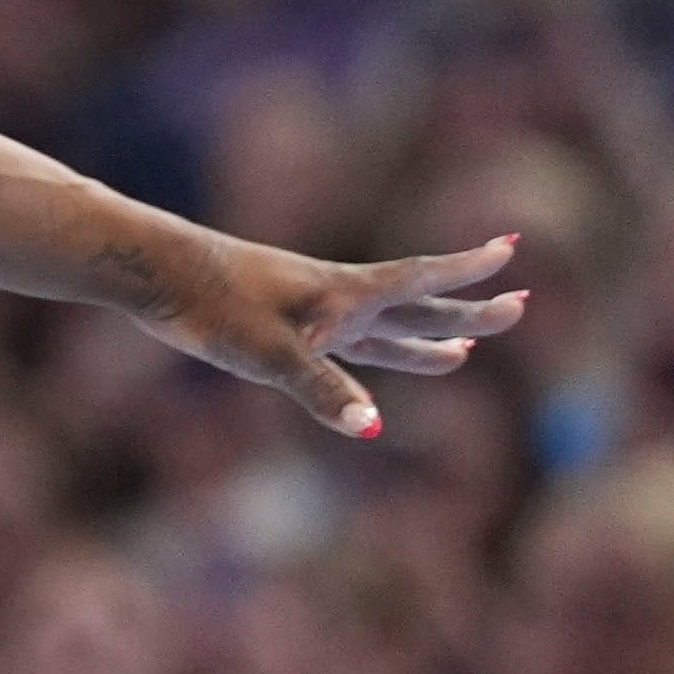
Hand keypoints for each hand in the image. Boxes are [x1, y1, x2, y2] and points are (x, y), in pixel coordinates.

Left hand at [140, 234, 527, 438]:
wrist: (154, 275)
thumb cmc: (211, 306)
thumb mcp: (267, 354)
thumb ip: (322, 389)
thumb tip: (372, 426)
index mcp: (343, 295)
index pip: (420, 280)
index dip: (466, 270)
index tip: (511, 247)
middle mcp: (335, 298)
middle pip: (417, 307)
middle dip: (468, 312)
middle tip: (520, 307)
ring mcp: (309, 310)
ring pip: (384, 327)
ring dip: (426, 339)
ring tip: (462, 353)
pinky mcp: (282, 323)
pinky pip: (347, 340)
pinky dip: (373, 351)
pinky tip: (374, 362)